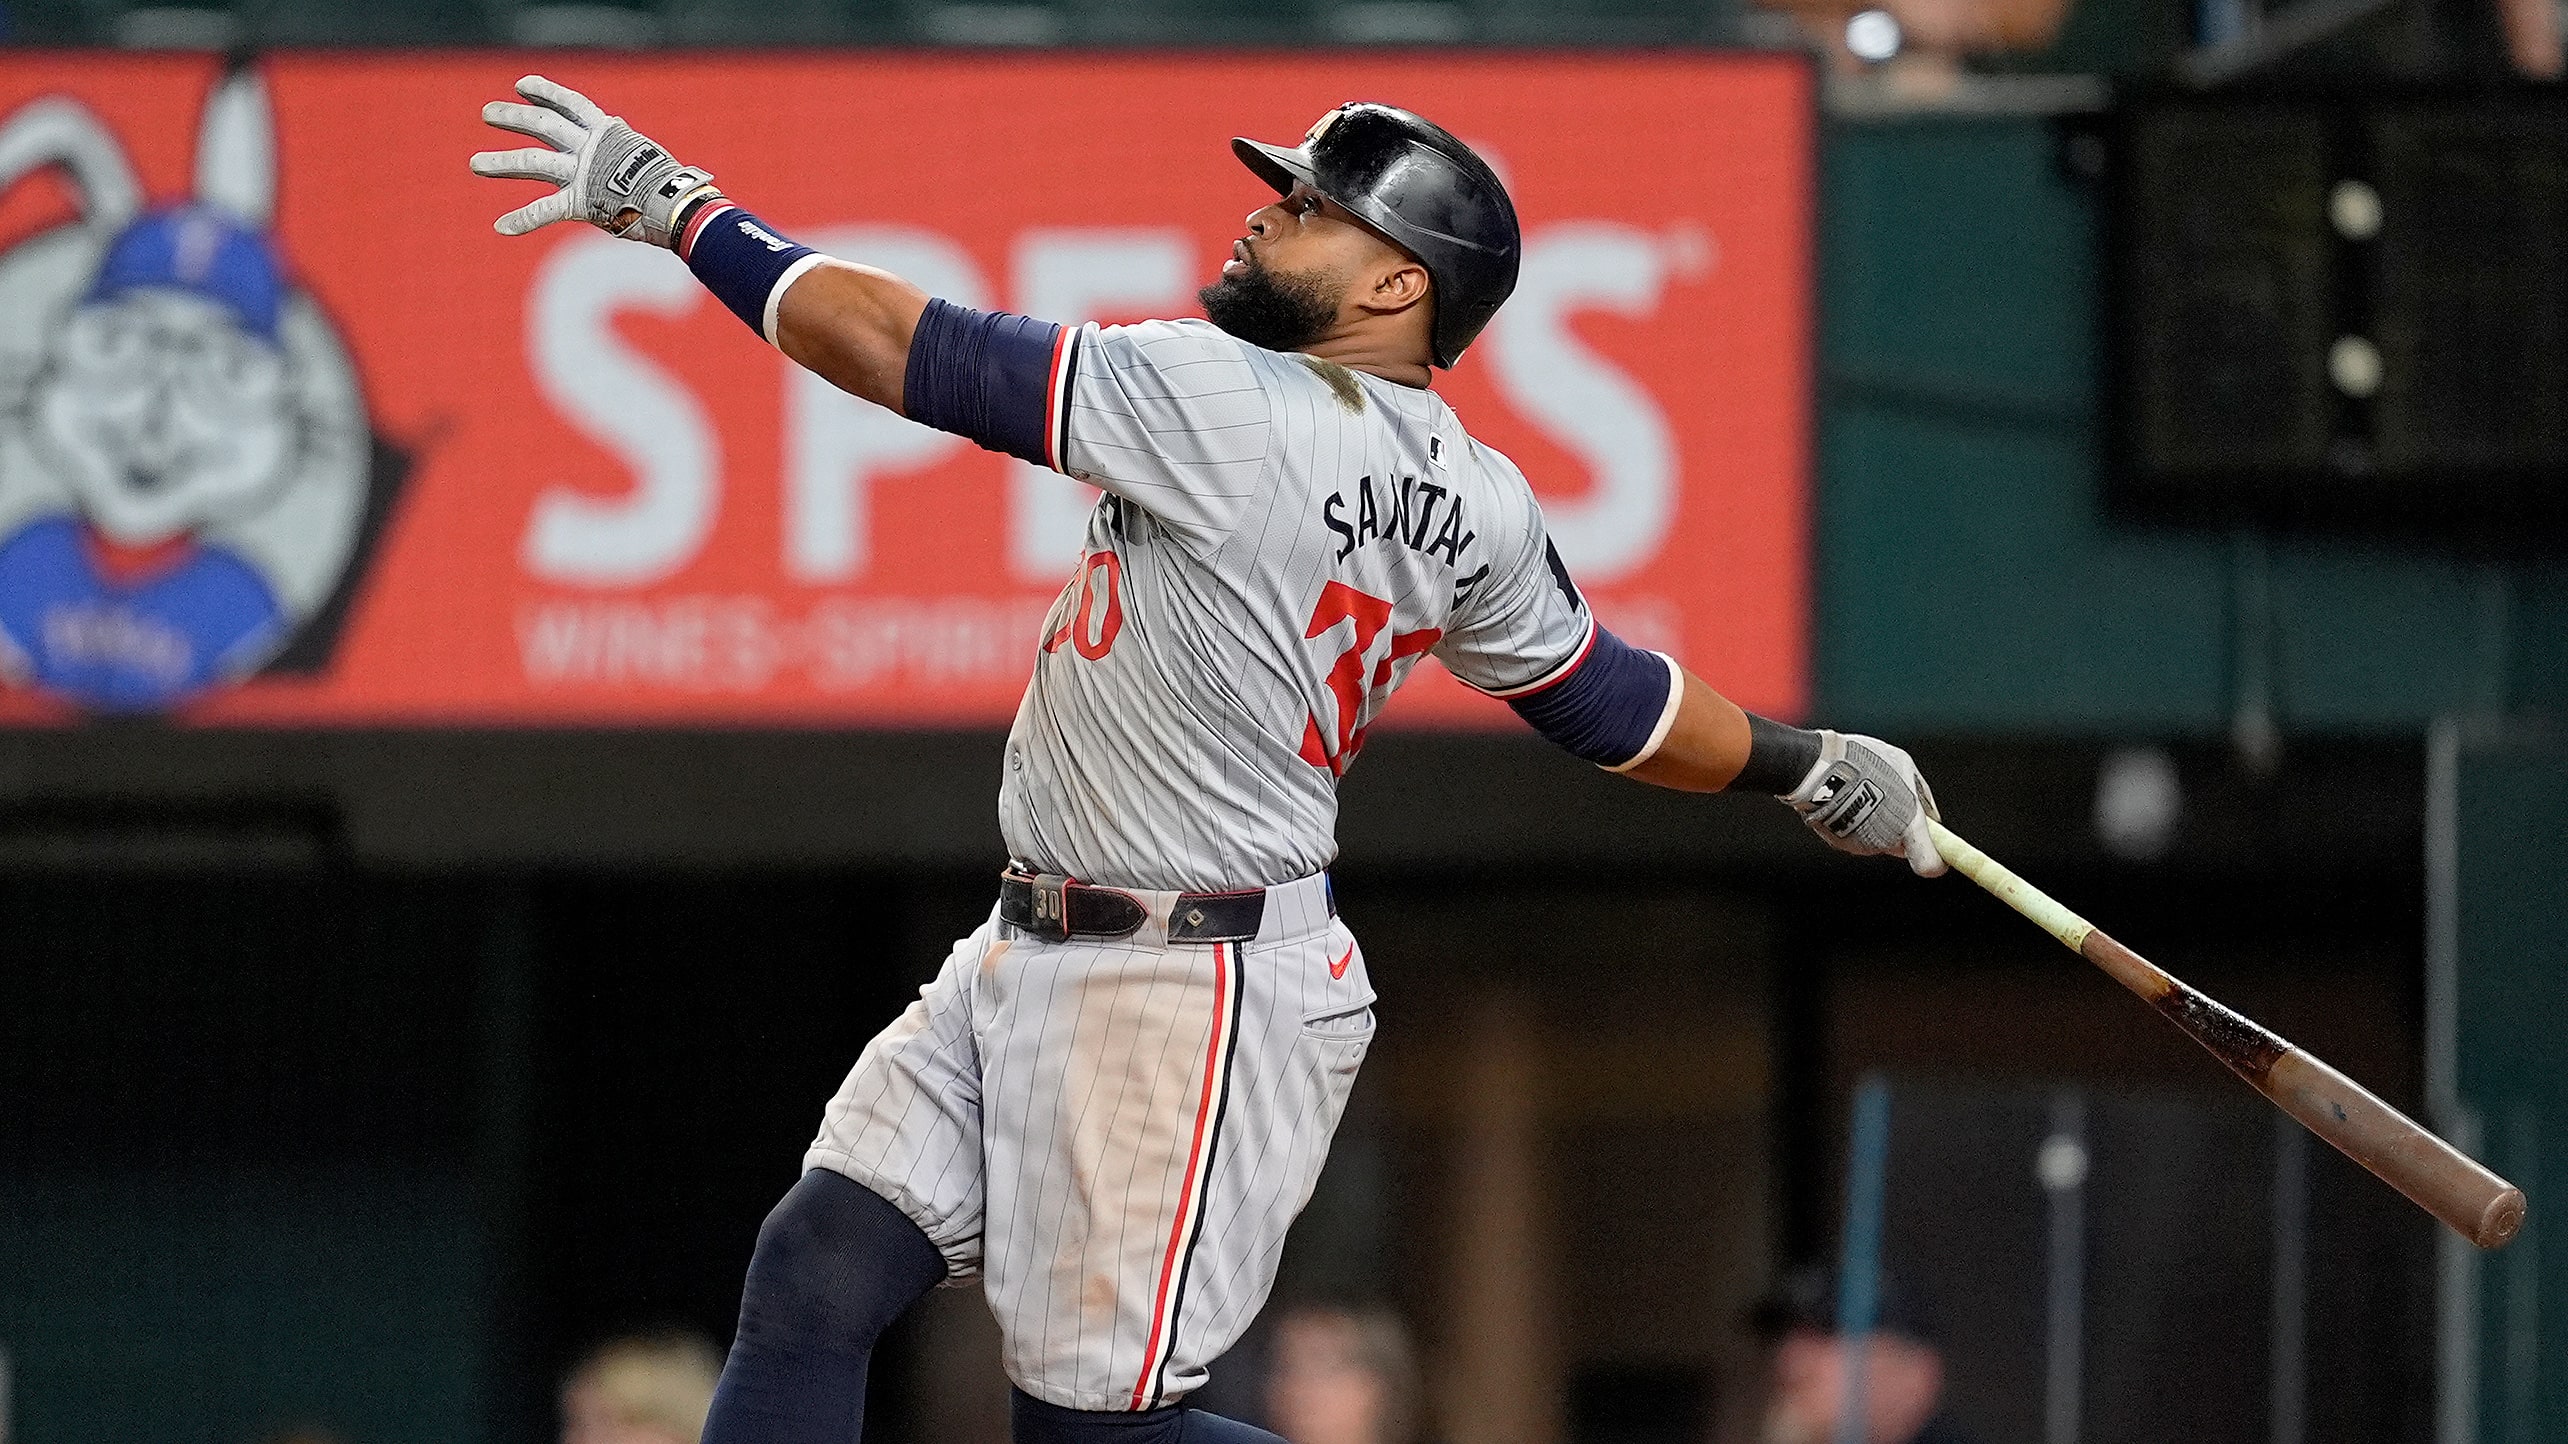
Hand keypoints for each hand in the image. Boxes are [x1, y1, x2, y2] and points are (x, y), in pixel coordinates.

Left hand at [468, 74, 716, 244]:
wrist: (677, 205)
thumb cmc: (669, 184)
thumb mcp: (643, 152)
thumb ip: (621, 145)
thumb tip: (619, 135)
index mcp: (606, 132)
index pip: (570, 104)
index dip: (545, 92)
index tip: (522, 86)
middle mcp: (589, 148)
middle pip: (543, 125)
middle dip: (513, 117)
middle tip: (488, 113)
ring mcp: (582, 173)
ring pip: (533, 161)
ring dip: (501, 163)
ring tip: (475, 165)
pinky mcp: (580, 202)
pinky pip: (545, 209)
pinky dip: (523, 219)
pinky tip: (501, 227)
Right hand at [1782, 731, 1944, 876]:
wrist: (1816, 767)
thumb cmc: (1864, 761)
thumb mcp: (1903, 765)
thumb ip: (1919, 793)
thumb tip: (1929, 813)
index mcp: (1908, 825)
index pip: (1929, 864)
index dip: (1936, 860)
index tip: (1937, 850)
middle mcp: (1886, 841)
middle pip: (1901, 845)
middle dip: (1900, 826)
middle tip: (1887, 798)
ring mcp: (1861, 844)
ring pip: (1878, 839)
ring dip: (1875, 821)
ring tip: (1862, 792)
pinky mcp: (1840, 843)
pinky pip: (1856, 835)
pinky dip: (1854, 822)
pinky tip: (1846, 799)